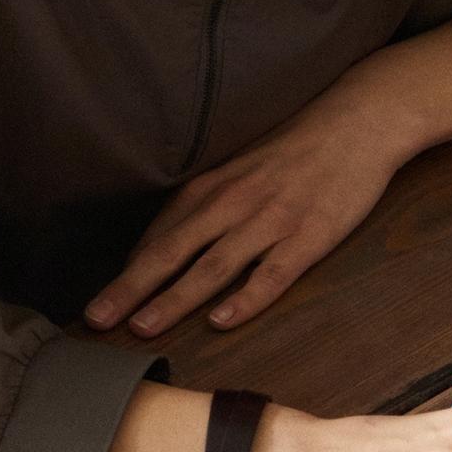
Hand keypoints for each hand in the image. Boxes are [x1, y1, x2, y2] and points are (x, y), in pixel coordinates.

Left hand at [85, 107, 406, 338]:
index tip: (95, 304)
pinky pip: (272, 274)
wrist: (356, 124)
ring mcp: (270, 222)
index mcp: (211, 189)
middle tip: (96, 319)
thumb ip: (202, 208)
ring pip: (213, 267)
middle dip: (130, 288)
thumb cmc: (293, 152)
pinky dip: (245, 299)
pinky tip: (221, 321)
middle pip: (171, 252)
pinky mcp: (308, 237)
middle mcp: (232, 204)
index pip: (157, 237)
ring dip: (175, 298)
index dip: (125, 273)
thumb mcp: (237, 170)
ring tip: (143, 327)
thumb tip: (161, 248)